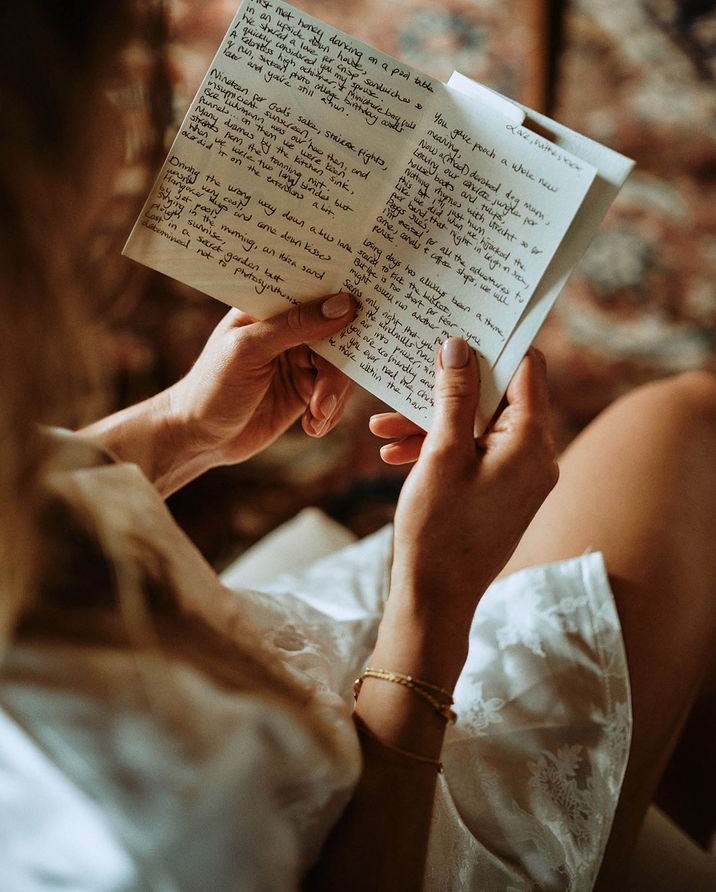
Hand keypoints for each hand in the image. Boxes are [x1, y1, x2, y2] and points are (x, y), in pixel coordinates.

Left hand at [166, 292, 355, 468]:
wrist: (198, 440)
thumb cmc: (211, 387)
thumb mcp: (249, 350)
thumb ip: (295, 326)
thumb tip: (343, 305)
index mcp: (269, 308)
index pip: (314, 292)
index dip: (341, 299)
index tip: (367, 313)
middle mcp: (287, 330)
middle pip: (336, 336)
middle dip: (337, 370)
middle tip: (325, 398)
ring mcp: (298, 361)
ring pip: (339, 369)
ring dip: (334, 396)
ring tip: (317, 417)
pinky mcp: (304, 391)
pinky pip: (334, 396)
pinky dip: (330, 413)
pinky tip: (312, 427)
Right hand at [375, 340, 557, 623]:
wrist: (436, 599)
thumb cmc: (439, 528)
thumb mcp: (440, 452)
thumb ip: (453, 395)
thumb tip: (459, 345)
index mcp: (531, 441)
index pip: (527, 370)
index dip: (495, 345)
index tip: (460, 328)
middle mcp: (535, 456)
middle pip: (497, 397)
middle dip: (450, 386)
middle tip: (415, 367)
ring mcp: (518, 476)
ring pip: (477, 427)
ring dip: (433, 420)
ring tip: (383, 424)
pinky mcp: (500, 492)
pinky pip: (472, 454)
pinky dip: (439, 447)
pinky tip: (394, 452)